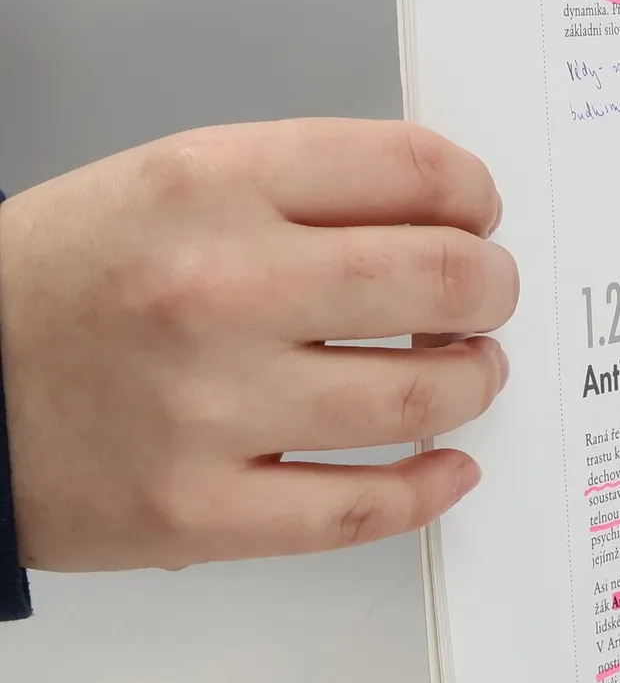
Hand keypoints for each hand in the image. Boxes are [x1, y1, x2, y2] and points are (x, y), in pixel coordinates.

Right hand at [0, 120, 517, 572]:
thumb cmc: (64, 279)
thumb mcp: (170, 183)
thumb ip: (303, 189)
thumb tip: (445, 216)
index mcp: (211, 185)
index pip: (411, 171)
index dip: (473, 195)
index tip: (479, 216)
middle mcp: (218, 288)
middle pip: (440, 279)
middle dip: (492, 288)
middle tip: (488, 297)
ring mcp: (209, 408)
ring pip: (419, 395)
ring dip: (473, 381)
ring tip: (469, 371)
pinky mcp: (196, 511)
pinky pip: (359, 509)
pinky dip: (428, 488)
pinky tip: (448, 466)